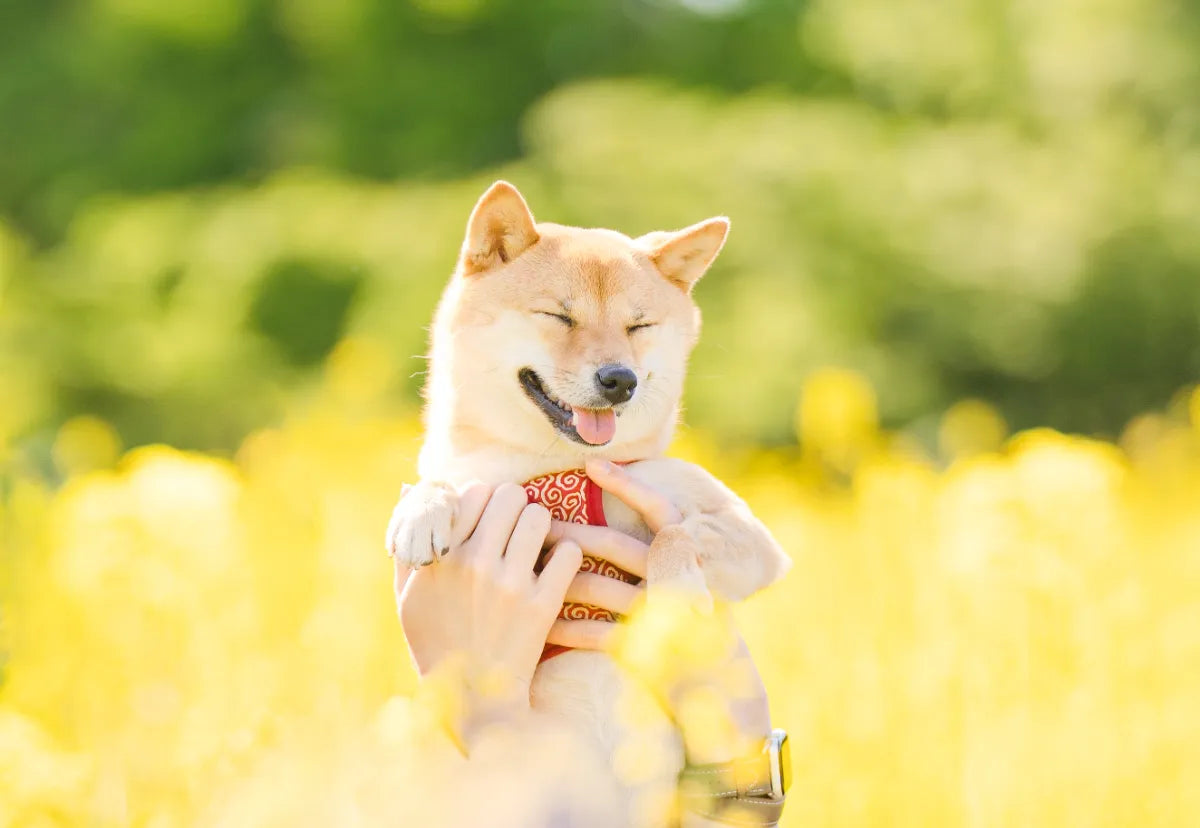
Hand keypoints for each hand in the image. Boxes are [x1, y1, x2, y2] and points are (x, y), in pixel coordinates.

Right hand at [393, 480, 643, 744]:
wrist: (473, 698)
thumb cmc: (435, 642)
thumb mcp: (407, 596)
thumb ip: (406, 543)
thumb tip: (412, 489)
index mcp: (439, 558)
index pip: (473, 491)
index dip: (483, 498)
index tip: (485, 515)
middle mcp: (474, 564)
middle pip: (510, 495)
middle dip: (514, 506)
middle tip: (513, 526)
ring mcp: (511, 583)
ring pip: (540, 516)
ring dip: (539, 526)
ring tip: (533, 544)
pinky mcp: (543, 604)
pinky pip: (568, 551)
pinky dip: (566, 555)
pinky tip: (554, 568)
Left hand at [549, 460, 771, 763]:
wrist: (712, 672)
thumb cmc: (688, 611)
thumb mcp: (682, 568)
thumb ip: (659, 538)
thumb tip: (616, 502)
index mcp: (682, 553)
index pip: (657, 509)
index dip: (628, 485)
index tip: (592, 465)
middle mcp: (672, 577)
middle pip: (614, 545)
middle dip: (571, 533)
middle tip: (536, 522)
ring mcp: (658, 612)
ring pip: (601, 587)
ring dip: (560, 579)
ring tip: (528, 568)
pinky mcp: (646, 645)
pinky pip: (597, 632)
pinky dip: (568, 627)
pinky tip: (545, 623)